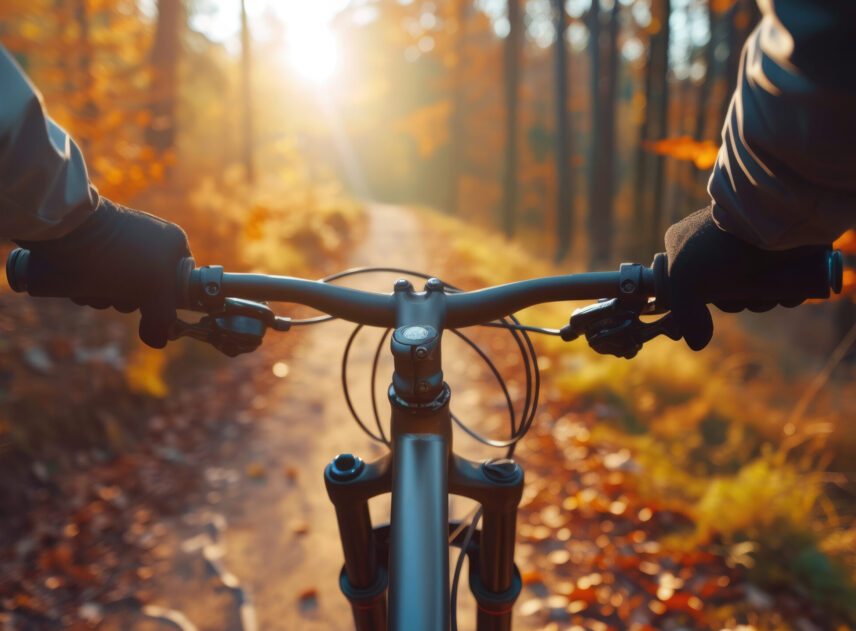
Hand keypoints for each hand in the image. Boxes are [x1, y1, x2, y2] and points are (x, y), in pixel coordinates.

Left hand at [15, 197, 190, 347]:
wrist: (67, 229)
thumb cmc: (121, 255)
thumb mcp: (155, 286)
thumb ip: (163, 316)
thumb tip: (159, 341)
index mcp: (173, 244)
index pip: (181, 284)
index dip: (166, 301)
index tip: (151, 305)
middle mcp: (149, 244)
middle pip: (147, 292)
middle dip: (129, 301)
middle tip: (121, 293)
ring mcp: (119, 249)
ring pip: (119, 291)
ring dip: (105, 299)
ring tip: (95, 288)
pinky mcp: (92, 254)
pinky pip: (96, 283)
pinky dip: (88, 291)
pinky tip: (80, 285)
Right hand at [664, 205, 825, 350]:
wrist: (768, 213)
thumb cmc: (719, 246)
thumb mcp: (686, 281)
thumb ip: (684, 314)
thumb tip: (697, 343)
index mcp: (687, 243)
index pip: (690, 285)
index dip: (703, 299)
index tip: (714, 300)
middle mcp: (716, 242)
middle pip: (725, 288)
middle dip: (739, 301)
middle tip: (747, 294)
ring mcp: (749, 243)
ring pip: (755, 286)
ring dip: (765, 300)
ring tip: (773, 292)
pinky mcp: (780, 247)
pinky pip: (782, 279)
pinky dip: (787, 292)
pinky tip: (789, 292)